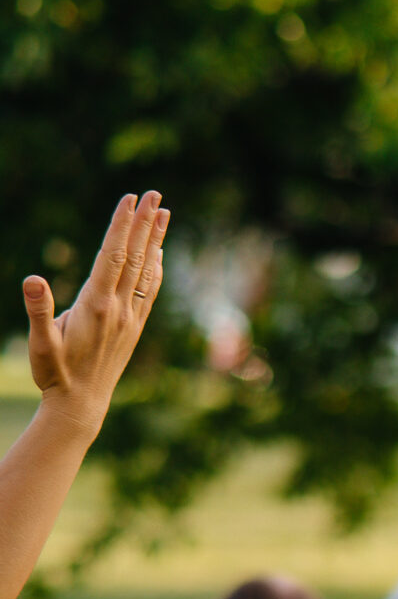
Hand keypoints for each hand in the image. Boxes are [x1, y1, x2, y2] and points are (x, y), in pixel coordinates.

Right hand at [25, 191, 170, 434]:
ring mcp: (131, 316)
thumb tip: (32, 279)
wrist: (82, 404)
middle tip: (156, 194)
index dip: (122, 226)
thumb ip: (39, 310)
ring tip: (165, 213)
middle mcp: (120, 307)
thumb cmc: (55, 373)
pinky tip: (158, 253)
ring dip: (155, 240)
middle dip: (145, 224)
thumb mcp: (41, 342)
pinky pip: (149, 289)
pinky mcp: (134, 326)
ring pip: (146, 270)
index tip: (132, 200)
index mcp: (96, 305)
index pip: (112, 255)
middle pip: (135, 256)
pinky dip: (155, 267)